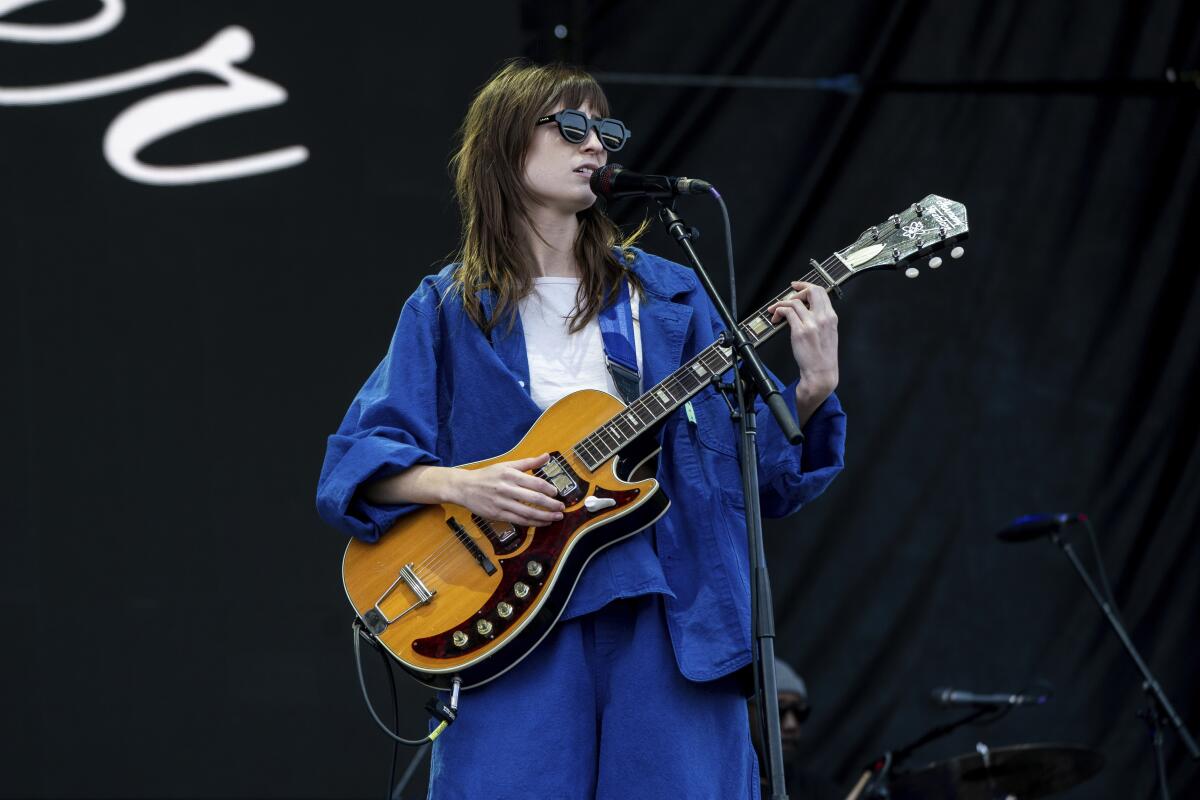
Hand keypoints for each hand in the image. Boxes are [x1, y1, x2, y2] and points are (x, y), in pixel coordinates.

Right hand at [450, 453, 564, 526]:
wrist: (465, 487)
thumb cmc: (488, 475)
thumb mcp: (507, 465)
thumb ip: (529, 462)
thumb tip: (547, 456)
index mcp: (510, 475)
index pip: (535, 483)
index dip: (549, 489)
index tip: (556, 493)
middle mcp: (507, 489)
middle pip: (534, 499)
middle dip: (551, 505)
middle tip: (562, 508)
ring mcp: (502, 503)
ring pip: (528, 512)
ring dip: (545, 517)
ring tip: (556, 518)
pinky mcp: (497, 514)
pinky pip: (519, 520)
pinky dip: (532, 523)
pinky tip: (542, 523)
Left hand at [767, 281, 838, 424]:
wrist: (821, 374)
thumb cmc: (822, 357)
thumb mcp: (828, 334)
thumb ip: (819, 319)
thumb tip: (804, 308)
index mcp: (831, 317)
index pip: (821, 292)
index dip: (807, 286)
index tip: (797, 287)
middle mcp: (823, 318)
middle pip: (811, 291)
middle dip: (797, 290)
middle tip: (786, 297)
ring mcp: (812, 324)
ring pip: (794, 301)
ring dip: (781, 304)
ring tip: (775, 312)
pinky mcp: (800, 331)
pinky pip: (787, 312)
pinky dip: (779, 312)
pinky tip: (776, 318)